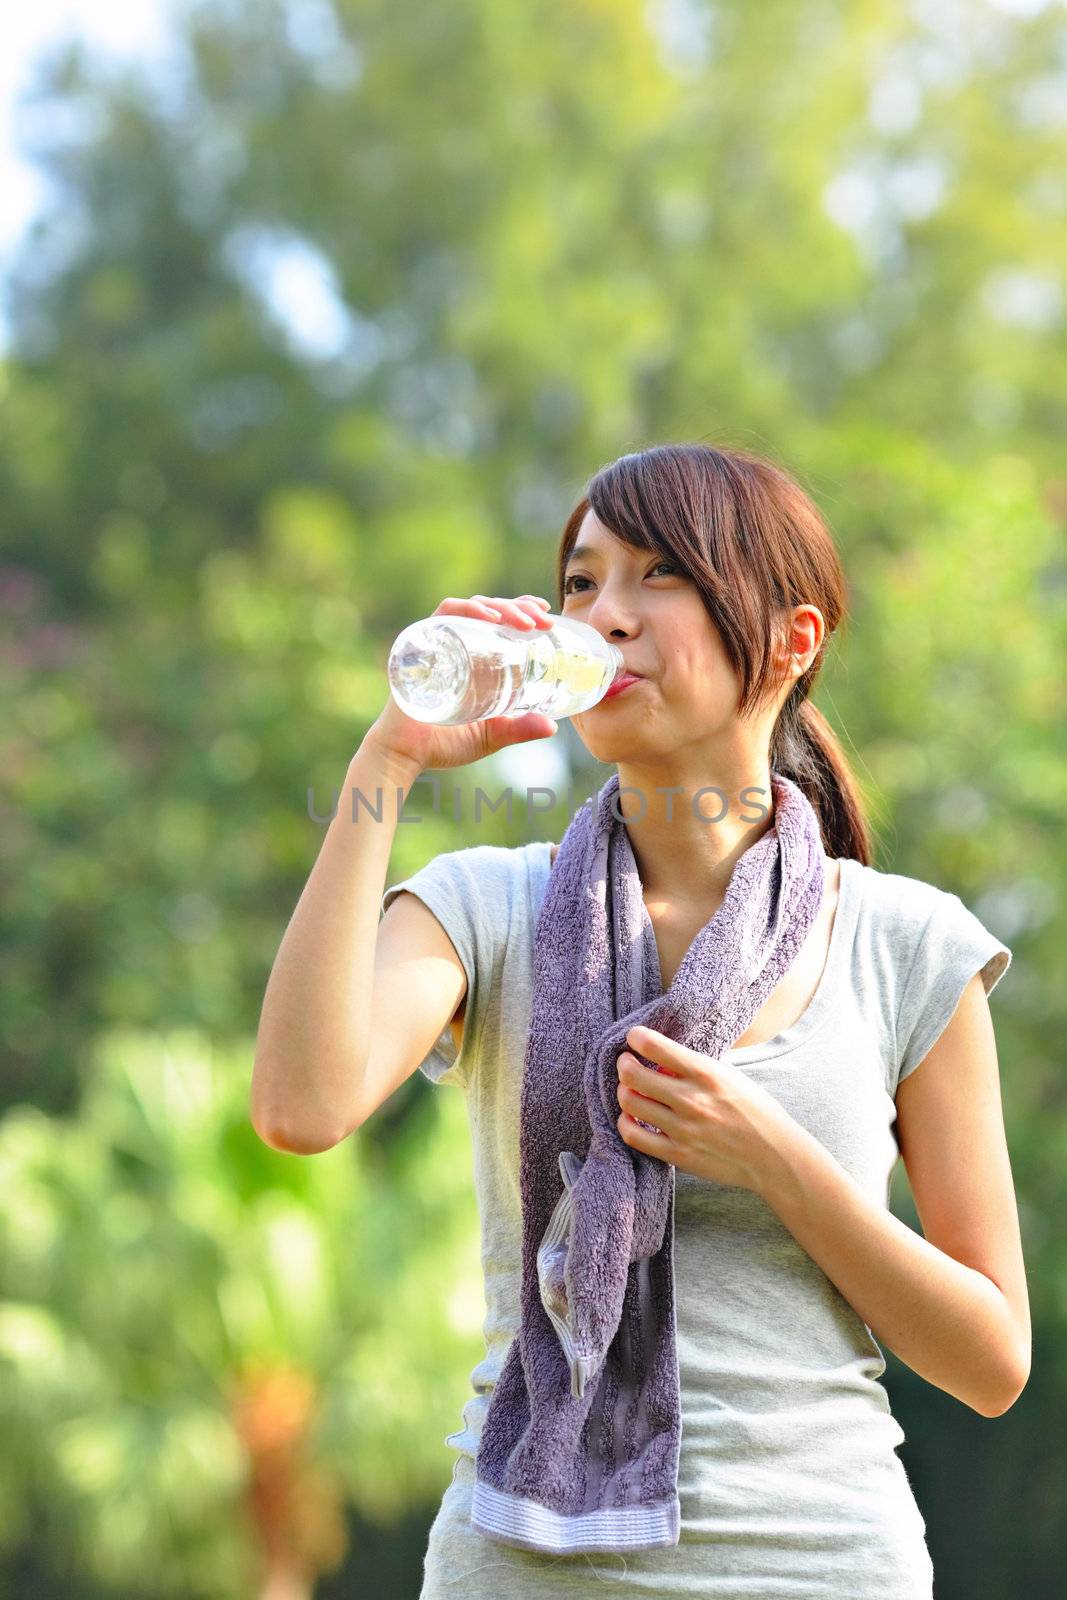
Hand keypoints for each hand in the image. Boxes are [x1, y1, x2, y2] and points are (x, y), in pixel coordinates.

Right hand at [364, 593, 558, 773]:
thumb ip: (518, 729)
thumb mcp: (491, 734)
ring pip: (472, 607)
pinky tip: (489, 616)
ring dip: (501, 607)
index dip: (521, 610)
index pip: (497, 620)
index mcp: (472, 657)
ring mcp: (438, 641)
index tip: (545, 614)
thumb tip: (552, 726)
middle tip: (543, 620)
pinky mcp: (421, 643)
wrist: (405, 754)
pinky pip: (444, 614)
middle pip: (488, 609)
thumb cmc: (443, 743)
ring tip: (526, 622)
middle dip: (519, 608)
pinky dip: (468, 609)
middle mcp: (455, 643)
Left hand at [615, 1024, 800, 1193]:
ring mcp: (683, 1129)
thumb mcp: (731, 1076)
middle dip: (624, 1064)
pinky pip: (634, 1136)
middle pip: (633, 1075)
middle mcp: (692, 1099)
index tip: (634, 1037)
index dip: (636, 1038)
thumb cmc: (756, 1111)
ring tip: (629, 1089)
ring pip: (630, 1103)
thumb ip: (697, 1066)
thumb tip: (663, 1056)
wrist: (774, 1156)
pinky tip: (631, 1116)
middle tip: (626, 1063)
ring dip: (624, 1091)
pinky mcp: (678, 1155)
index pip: (655, 1047)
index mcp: (707, 1074)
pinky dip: (626, 1122)